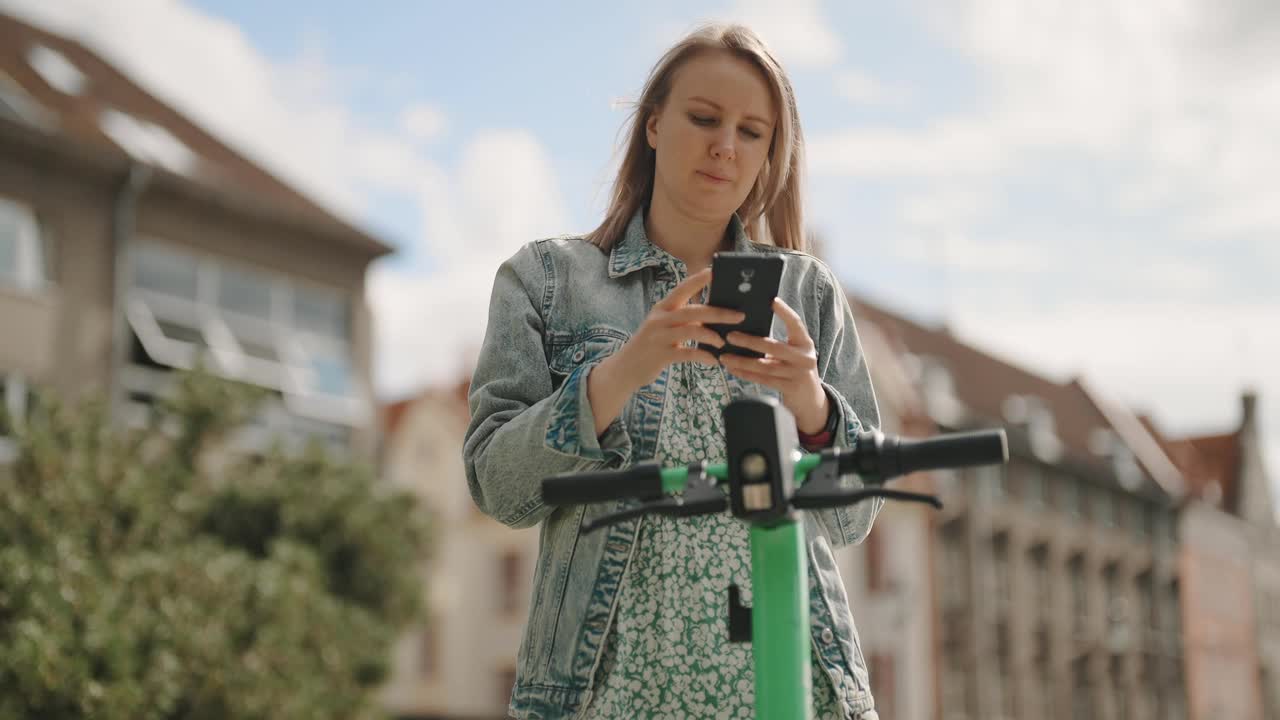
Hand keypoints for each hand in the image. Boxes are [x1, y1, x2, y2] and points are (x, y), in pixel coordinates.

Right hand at [607, 268, 745, 392]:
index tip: (716, 271)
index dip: (699, 279)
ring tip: (723, 342)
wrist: (626, 368)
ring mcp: (659, 337)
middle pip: (693, 311)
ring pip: (691, 330)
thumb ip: (683, 320)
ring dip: (711, 335)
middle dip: (718, 312)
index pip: (682, 288)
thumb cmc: (651, 346)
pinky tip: (714, 361)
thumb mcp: (664, 327)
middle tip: (740, 315)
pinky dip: (703, 356)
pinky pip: (687, 354)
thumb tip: (712, 316)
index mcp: (662, 308)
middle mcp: (660, 319)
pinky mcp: (661, 355)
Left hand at [719, 297, 829, 433]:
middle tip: (730, 336)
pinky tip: (733, 369)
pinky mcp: (790, 388)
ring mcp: (798, 374)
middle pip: (774, 347)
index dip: (785, 311)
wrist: (810, 399)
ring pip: (765, 366)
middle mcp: (805, 357)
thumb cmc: (794, 369)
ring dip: (742, 361)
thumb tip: (746, 328)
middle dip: (750, 342)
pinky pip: (764, 380)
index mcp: (805, 343)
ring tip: (725, 356)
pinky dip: (746, 374)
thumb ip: (778, 342)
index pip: (796, 323)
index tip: (771, 301)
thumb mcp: (793, 353)